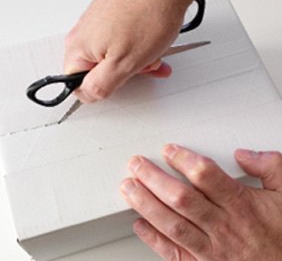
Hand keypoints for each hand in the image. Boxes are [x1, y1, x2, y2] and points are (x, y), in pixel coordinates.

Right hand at [64, 0, 205, 102]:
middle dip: (123, 75)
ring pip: (114, 58)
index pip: (78, 86)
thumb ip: (100, 86)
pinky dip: (138, 49)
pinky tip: (152, 46)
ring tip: (151, 55)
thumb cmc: (147, 14)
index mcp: (79, 48)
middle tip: (139, 69)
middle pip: (99, 72)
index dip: (100, 91)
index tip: (117, 86)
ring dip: (135, 63)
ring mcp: (100, 25)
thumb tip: (88, 95)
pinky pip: (123, 44)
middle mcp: (85, 35)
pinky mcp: (113, 19)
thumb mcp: (122, 65)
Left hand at [120, 145, 281, 259]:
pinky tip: (138, 224)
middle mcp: (222, 226)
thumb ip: (270, 167)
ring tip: (128, 188)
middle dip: (153, 178)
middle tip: (137, 164)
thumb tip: (244, 154)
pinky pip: (173, 253)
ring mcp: (211, 249)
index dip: (183, 159)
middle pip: (180, 197)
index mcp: (241, 205)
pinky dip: (153, 238)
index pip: (205, 175)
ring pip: (171, 223)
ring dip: (146, 204)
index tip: (168, 150)